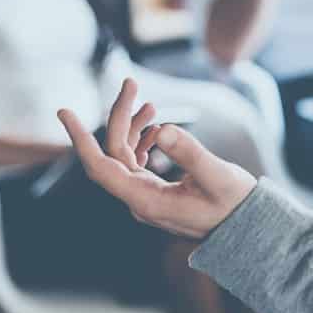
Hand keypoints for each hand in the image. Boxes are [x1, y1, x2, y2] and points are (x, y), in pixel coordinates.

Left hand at [58, 79, 256, 240]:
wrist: (247, 228)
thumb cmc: (235, 205)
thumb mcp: (218, 176)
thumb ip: (190, 154)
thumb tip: (162, 129)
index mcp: (147, 201)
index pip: (101, 167)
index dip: (81, 139)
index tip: (65, 112)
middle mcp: (140, 200)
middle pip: (113, 154)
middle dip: (119, 116)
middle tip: (131, 83)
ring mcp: (146, 197)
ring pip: (125, 156)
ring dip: (132, 127)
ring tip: (148, 102)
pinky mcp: (157, 192)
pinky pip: (137, 164)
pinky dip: (142, 140)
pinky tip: (155, 126)